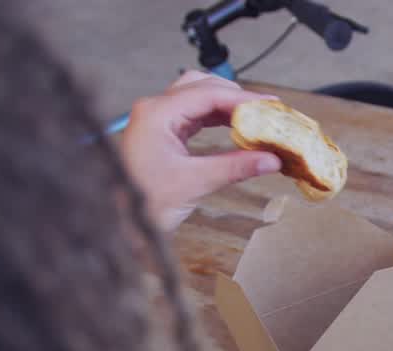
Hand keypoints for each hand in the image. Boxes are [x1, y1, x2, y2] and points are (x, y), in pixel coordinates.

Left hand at [118, 71, 282, 233]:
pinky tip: (236, 127)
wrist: (122, 222)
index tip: (270, 106)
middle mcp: (155, 109)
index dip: (243, 99)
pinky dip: (217, 117)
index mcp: (157, 114)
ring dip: (227, 105)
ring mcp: (157, 119)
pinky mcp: (162, 131)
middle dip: (236, 96)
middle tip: (266, 110)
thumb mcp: (196, 182)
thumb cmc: (146, 202)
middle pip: (202, 86)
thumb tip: (271, 159)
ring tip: (255, 117)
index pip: (208, 94)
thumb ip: (236, 166)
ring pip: (198, 97)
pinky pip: (194, 114)